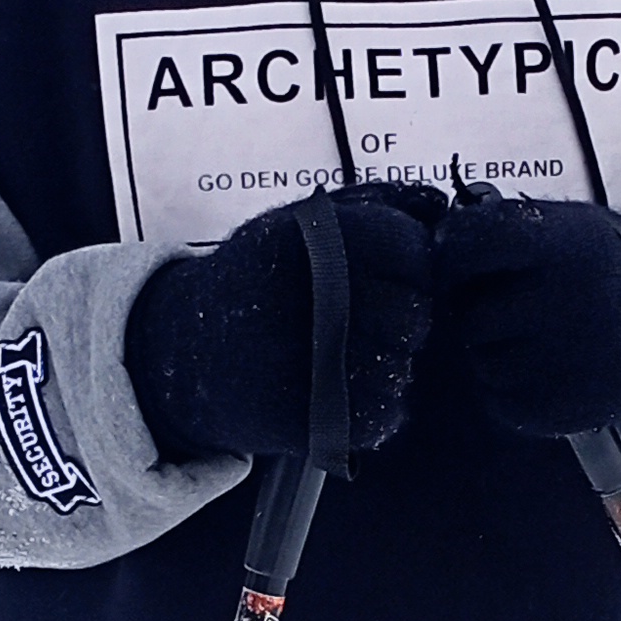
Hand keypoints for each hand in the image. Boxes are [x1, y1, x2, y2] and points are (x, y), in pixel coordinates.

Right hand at [125, 185, 442, 466]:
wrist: (181, 349)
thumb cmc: (256, 280)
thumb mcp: (303, 223)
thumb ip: (377, 203)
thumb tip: (440, 203)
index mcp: (310, 238)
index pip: (411, 248)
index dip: (414, 266)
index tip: (391, 275)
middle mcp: (307, 294)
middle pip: (414, 314)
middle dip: (405, 320)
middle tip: (369, 322)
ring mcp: (303, 359)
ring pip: (400, 368)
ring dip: (389, 367)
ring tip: (349, 356)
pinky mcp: (299, 417)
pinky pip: (378, 417)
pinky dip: (373, 410)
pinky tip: (343, 390)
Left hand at [435, 189, 620, 438]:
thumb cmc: (600, 268)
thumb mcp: (567, 225)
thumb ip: (504, 228)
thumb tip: (433, 246)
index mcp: (565, 245)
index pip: (470, 242)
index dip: (454, 250)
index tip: (461, 254)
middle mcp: (569, 303)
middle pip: (469, 315)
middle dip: (477, 309)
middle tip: (510, 302)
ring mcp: (569, 362)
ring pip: (481, 362)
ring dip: (492, 351)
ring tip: (534, 334)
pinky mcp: (568, 410)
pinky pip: (500, 401)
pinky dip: (509, 387)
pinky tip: (543, 365)